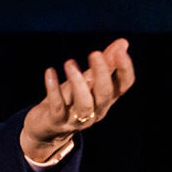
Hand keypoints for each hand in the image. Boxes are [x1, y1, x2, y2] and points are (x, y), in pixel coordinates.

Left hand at [21, 38, 137, 161]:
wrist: (46, 128)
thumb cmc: (70, 100)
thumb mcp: (87, 81)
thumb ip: (105, 63)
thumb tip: (123, 43)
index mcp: (106, 99)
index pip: (124, 85)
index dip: (125, 69)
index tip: (120, 51)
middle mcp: (96, 110)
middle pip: (105, 94)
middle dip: (102, 73)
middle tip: (95, 53)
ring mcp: (77, 119)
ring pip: (84, 103)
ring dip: (78, 82)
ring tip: (69, 63)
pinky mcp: (57, 122)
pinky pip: (57, 106)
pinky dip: (53, 89)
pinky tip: (50, 71)